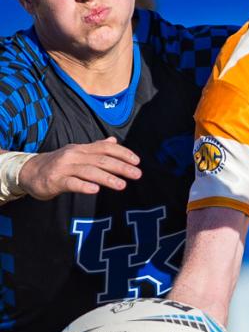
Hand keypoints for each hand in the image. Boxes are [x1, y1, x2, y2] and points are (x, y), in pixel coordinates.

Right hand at [17, 137, 140, 198]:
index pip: (106, 148)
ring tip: (122, 185)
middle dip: (121, 167)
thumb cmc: (58, 163)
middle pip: (101, 160)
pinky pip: (71, 183)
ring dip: (107, 178)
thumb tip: (114, 141)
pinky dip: (84, 186)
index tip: (137, 161)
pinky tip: (95, 190)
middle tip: (137, 174)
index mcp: (82, 148)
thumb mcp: (77, 152)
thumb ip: (96, 148)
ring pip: (89, 171)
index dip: (123, 153)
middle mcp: (74, 155)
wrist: (29, 172)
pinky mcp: (55, 181)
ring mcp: (64, 168)